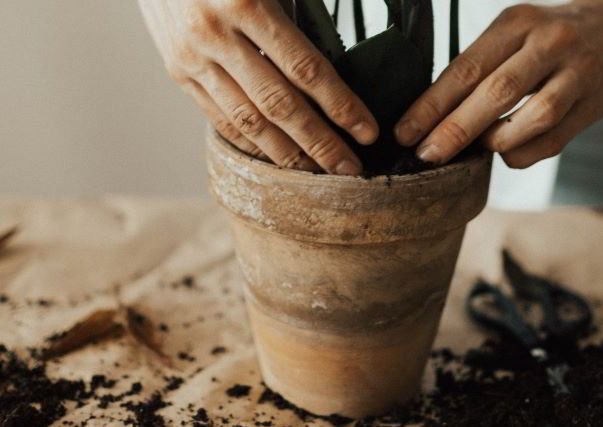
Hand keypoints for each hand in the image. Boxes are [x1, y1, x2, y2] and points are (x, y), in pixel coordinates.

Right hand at [138, 0, 378, 174]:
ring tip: (317, 173)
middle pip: (279, 104)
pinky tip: (276, 157)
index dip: (340, 105)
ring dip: (287, 154)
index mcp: (247, 1)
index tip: (366, 131)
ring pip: (248, 120)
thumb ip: (296, 13)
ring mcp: (193, 58)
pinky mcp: (177, 72)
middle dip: (320, 142)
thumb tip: (337, 63)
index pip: (305, 68)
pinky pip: (220, 117)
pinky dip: (251, 142)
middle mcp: (216, 35)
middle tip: (350, 169)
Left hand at [395, 0, 602, 168]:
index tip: (405, 132)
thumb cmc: (548, 35)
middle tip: (426, 154)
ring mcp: (578, 72)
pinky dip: (524, 153)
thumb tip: (433, 116)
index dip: (432, 104)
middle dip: (456, 128)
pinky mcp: (595, 103)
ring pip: (533, 117)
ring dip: (496, 140)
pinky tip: (506, 153)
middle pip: (497, 91)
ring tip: (474, 150)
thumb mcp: (513, 32)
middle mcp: (550, 42)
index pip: (467, 67)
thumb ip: (481, 67)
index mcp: (517, 22)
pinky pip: (555, 139)